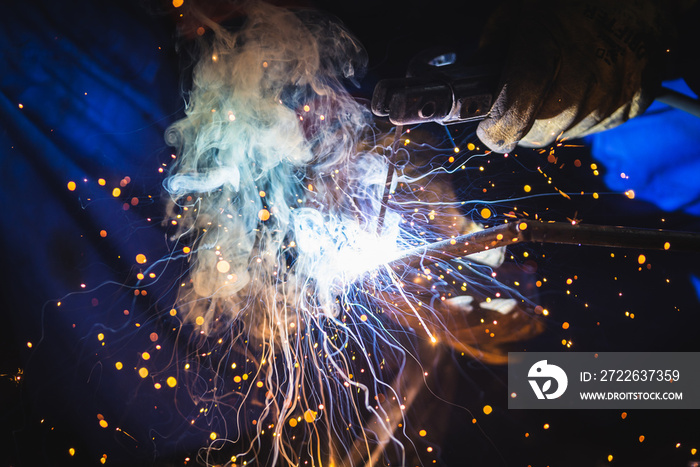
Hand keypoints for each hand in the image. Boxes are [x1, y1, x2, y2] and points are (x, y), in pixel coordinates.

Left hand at [476, 0, 673, 152]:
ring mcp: (615, 87)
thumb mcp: (519, 14)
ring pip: (568, 133)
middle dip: (524, 127)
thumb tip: (473, 89)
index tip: (490, 132)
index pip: (517, 107)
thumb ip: (491, 50)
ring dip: (555, 122)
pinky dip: (584, 117)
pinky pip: (598, 127)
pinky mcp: (635, 99)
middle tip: (522, 108)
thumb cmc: (568, 4)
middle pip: (542, 130)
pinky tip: (584, 88)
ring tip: (559, 88)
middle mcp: (585, 69)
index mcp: (547, 44)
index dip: (499, 129)